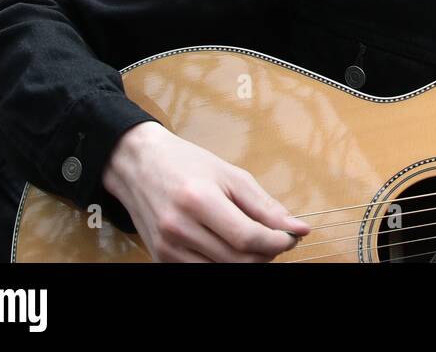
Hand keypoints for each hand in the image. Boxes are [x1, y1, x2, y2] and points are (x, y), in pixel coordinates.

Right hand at [102, 121, 311, 261]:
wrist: (138, 165)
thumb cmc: (186, 164)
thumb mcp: (230, 175)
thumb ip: (265, 206)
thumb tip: (297, 228)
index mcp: (199, 200)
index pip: (247, 237)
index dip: (277, 242)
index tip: (292, 236)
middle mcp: (179, 228)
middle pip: (237, 259)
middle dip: (267, 253)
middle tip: (278, 239)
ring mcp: (167, 248)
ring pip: (222, 271)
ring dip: (248, 261)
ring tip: (256, 241)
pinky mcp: (160, 259)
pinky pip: (202, 272)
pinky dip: (224, 264)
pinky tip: (232, 247)